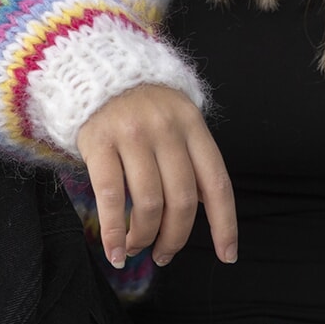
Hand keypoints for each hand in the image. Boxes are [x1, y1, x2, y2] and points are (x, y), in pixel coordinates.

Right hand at [77, 84, 237, 269]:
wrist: (96, 69)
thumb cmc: (142, 105)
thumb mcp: (178, 119)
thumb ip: (192, 158)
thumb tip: (205, 207)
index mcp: (192, 125)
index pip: (217, 182)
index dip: (225, 224)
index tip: (228, 255)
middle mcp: (166, 129)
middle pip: (183, 200)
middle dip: (176, 237)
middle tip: (165, 254)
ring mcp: (132, 134)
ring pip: (149, 203)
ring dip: (145, 237)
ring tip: (138, 247)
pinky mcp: (99, 142)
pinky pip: (109, 196)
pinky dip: (114, 232)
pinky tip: (115, 251)